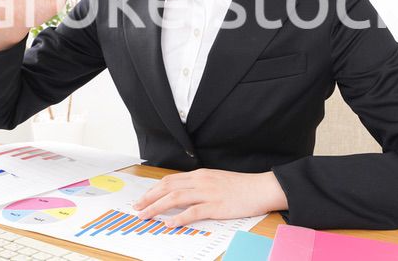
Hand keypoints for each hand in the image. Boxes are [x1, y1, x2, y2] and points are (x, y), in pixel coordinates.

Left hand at [131, 169, 287, 227]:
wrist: (261, 188)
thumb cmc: (240, 187)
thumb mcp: (215, 181)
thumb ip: (198, 186)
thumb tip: (180, 195)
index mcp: (199, 175)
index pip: (169, 180)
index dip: (153, 190)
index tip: (143, 199)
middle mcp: (201, 181)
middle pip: (167, 187)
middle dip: (149, 198)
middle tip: (137, 208)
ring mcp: (208, 193)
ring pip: (175, 198)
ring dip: (157, 207)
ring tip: (145, 215)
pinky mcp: (217, 206)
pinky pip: (194, 212)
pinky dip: (179, 217)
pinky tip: (169, 223)